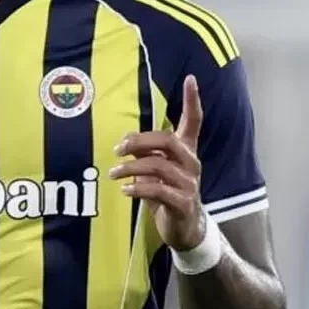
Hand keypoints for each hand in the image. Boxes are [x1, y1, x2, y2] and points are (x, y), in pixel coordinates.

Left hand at [110, 75, 205, 251]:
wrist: (185, 229)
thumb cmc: (167, 194)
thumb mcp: (155, 170)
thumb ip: (144, 153)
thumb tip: (124, 141)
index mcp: (186, 151)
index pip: (194, 121)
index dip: (193, 100)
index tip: (191, 78)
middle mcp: (191, 164)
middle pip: (168, 141)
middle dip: (139, 141)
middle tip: (118, 149)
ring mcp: (189, 184)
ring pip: (159, 166)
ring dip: (131, 168)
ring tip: (113, 173)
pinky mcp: (183, 203)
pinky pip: (159, 191)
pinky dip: (138, 189)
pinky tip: (125, 190)